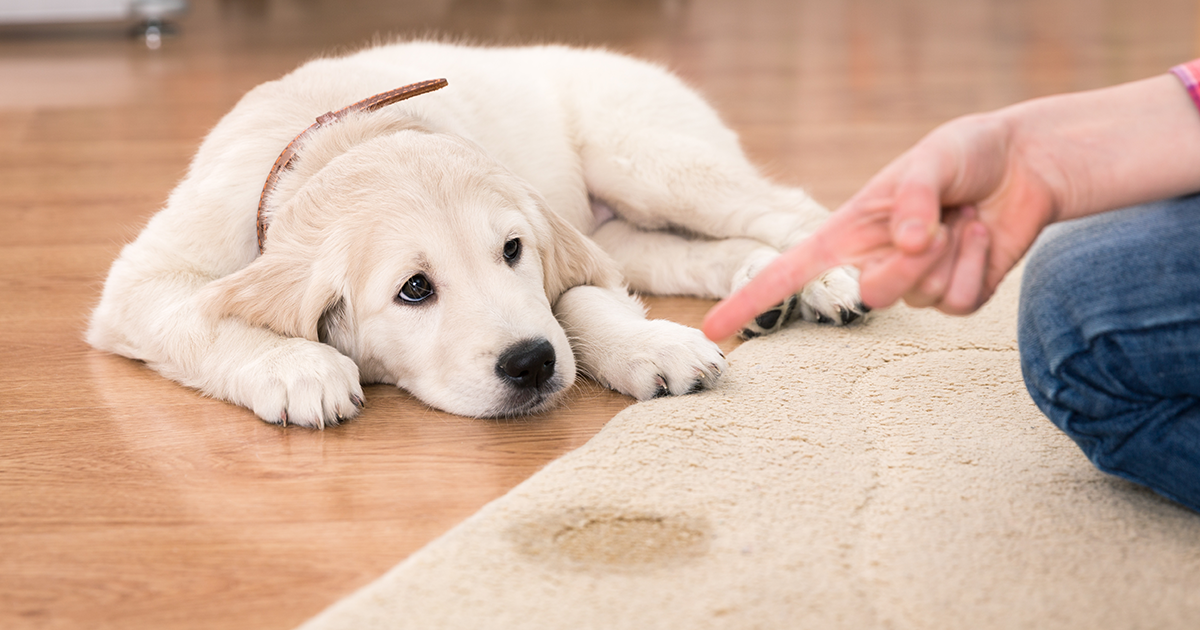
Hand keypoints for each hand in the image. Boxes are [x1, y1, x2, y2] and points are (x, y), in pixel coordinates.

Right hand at [703, 110, 1057, 340]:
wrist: (1025, 164)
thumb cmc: (966, 154)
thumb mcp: (934, 158)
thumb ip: (913, 197)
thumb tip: (905, 243)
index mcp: (849, 231)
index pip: (789, 272)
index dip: (749, 299)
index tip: (715, 329)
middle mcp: (875, 261)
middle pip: (871, 296)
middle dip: (908, 266)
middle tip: (938, 224)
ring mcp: (915, 283)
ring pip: (919, 299)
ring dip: (950, 254)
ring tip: (963, 218)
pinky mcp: (955, 295)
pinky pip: (958, 303)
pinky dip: (977, 266)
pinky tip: (982, 236)